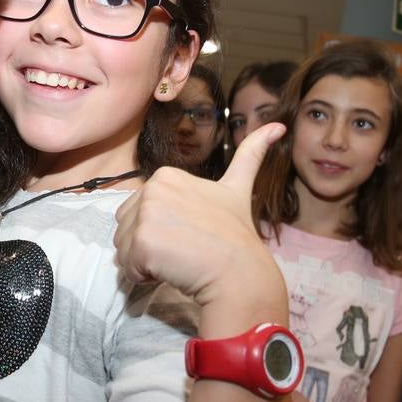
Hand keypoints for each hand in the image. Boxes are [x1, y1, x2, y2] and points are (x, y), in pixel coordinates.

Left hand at [113, 122, 287, 315]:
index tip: (189, 235)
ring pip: (124, 247)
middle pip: (127, 226)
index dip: (161, 230)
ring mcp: (146, 213)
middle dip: (149, 245)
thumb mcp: (239, 187)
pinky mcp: (142, 240)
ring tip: (178, 261)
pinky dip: (143, 276)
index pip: (139, 211)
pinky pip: (127, 265)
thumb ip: (251, 155)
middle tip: (184, 250)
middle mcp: (151, 188)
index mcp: (165, 176)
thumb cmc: (236, 235)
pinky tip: (170, 271)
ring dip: (145, 262)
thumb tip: (278, 125)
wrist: (240, 271)